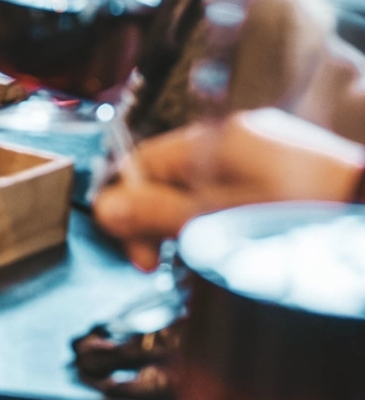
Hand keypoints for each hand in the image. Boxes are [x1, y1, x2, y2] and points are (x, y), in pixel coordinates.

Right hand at [94, 107, 364, 270]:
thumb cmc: (297, 218)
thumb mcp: (214, 221)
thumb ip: (156, 213)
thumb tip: (103, 207)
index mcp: (212, 137)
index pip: (142, 160)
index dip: (128, 208)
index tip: (140, 255)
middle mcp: (239, 134)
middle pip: (174, 174)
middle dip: (163, 220)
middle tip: (170, 264)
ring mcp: (270, 150)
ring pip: (207, 187)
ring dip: (196, 224)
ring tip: (214, 259)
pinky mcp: (296, 171)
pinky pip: (242, 192)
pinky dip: (231, 219)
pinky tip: (245, 247)